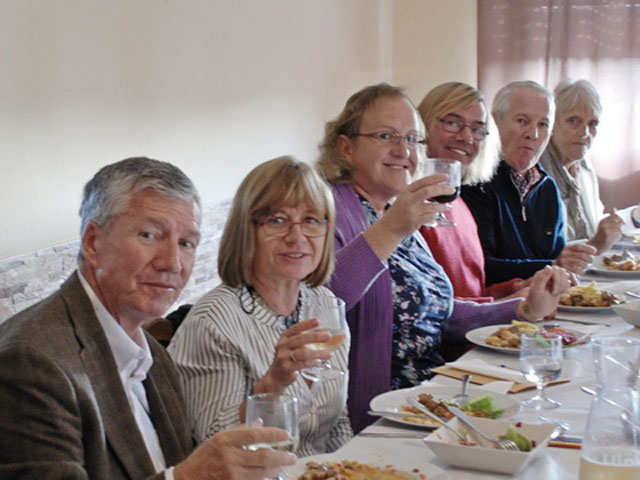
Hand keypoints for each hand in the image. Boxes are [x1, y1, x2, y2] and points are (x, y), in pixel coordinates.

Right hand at [173, 425, 295, 479]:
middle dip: (281, 457)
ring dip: (276, 469)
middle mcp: (229, 457)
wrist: (188, 479)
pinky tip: (272, 473)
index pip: (254, 435)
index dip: (273, 434)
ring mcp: (231, 474)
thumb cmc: (204, 457)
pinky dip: (265, 477)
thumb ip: (240, 431)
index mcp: (225, 440)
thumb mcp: (219, 438)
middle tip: (292, 456)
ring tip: (285, 464)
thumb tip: (260, 422)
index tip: (286, 435)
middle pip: (262, 457)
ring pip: (262, 472)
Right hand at [254, 318, 330, 394]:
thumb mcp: (292, 346)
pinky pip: (301, 364)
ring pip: (302, 353)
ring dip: (317, 353)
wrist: (275, 376)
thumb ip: (304, 340)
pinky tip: (319, 362)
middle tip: (328, 336)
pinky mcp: (286, 368)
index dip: (307, 324)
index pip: (296, 328)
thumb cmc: (288, 358)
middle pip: (300, 339)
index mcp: (284, 337)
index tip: (318, 321)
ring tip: (329, 355)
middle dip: (316, 337)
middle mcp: (282, 345)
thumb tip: (324, 333)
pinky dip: (312, 363)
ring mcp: (283, 357)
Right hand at [379, 173, 454, 237]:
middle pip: (429, 191)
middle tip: (452, 190)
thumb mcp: (404, 198)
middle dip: (443, 189)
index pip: (423, 181)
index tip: (446, 176)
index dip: (435, 178)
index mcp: (406, 191)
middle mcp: (408, 200)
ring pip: (433, 206)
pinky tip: (436, 216)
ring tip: (447, 206)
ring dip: (443, 206)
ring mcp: (411, 211)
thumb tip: (437, 188)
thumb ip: (417, 193)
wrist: (389, 228)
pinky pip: (430, 217)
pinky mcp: (414, 221)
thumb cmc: (399, 212)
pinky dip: (435, 216)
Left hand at [523, 265, 571, 318]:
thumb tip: (548, 266)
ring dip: (563, 286)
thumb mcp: (537, 291)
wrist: (539, 310)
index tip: (552, 291)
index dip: (557, 280)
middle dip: (560, 284)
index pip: (555, 269)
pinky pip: (567, 282)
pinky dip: (565, 288)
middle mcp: (547, 274)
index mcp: (541, 274)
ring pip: (566, 276)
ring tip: (555, 293)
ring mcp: (553, 279)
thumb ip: (542, 278)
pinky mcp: (558, 284)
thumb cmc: (536, 301)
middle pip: (562, 271)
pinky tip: (559, 293)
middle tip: (553, 293)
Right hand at [553, 242, 596, 274]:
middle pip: (581, 255)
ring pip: (579, 262)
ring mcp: (563, 261)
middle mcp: (564, 254)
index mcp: (568, 247)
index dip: (588, 248)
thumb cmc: (575, 259)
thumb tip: (594, 251)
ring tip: (586, 266)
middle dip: (589, 258)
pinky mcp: (564, 269)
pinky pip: (576, 270)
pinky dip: (582, 271)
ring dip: (586, 265)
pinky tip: (582, 271)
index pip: (578, 246)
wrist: (563, 267)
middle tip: (591, 261)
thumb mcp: (578, 252)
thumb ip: (586, 249)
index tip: (595, 251)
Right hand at [588, 210, 622, 253]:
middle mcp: (604, 225)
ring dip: (618, 233)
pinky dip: (617, 238)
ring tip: (612, 236)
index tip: (620, 223)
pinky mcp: (609, 237)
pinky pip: (619, 236)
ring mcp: (606, 231)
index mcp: (603, 221)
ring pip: (620, 230)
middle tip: (614, 231)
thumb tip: (614, 208)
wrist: (596, 245)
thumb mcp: (604, 224)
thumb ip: (610, 216)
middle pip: (619, 223)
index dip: (620, 220)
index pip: (616, 216)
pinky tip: (612, 239)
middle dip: (619, 227)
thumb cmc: (601, 234)